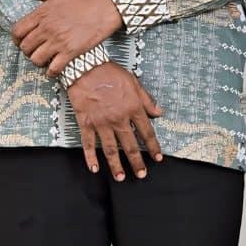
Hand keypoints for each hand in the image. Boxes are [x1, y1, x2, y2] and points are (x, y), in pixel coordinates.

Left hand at [11, 0, 123, 72]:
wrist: (106, 7)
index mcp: (42, 13)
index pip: (18, 31)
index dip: (16, 38)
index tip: (21, 40)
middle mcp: (47, 28)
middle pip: (25, 47)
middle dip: (27, 50)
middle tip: (34, 50)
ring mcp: (58, 41)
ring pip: (36, 59)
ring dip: (38, 61)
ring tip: (44, 59)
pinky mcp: (71, 51)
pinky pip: (54, 68)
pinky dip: (51, 71)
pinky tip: (54, 69)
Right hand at [67, 63, 163, 179]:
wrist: (85, 67)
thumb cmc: (110, 73)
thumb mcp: (134, 83)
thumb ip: (147, 100)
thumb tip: (159, 113)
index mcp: (133, 108)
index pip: (146, 132)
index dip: (153, 146)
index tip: (158, 158)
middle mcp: (119, 119)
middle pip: (129, 145)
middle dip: (137, 162)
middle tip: (141, 175)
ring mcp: (101, 123)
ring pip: (110, 149)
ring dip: (116, 165)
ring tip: (121, 178)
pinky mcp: (86, 123)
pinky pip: (88, 143)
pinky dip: (90, 157)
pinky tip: (94, 168)